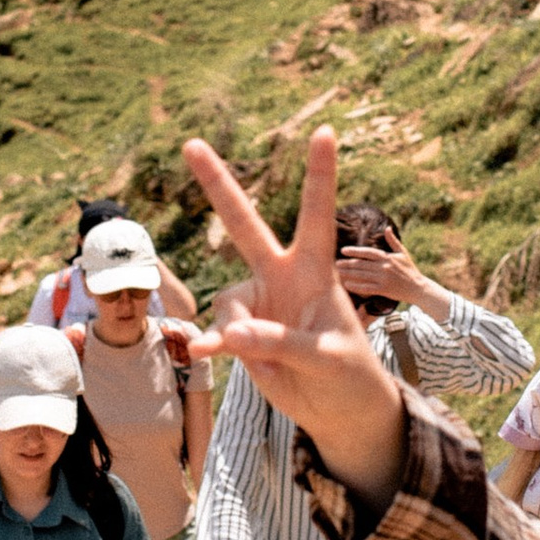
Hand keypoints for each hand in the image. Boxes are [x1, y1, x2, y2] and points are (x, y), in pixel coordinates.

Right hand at [184, 128, 408, 510]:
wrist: (338, 409)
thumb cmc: (348, 375)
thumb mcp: (326, 359)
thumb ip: (281, 343)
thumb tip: (231, 335)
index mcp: (316, 271)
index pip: (317, 214)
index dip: (319, 173)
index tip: (325, 131)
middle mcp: (281, 276)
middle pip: (244, 223)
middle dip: (217, 184)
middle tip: (191, 143)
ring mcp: (257, 301)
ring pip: (226, 303)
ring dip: (239, 334)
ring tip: (271, 362)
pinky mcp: (239, 330)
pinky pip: (217, 332)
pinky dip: (216, 346)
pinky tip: (207, 355)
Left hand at [337, 239, 427, 312]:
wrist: (418, 288)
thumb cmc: (410, 269)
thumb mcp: (403, 253)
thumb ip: (393, 241)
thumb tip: (387, 228)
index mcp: (387, 257)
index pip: (368, 252)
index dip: (355, 251)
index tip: (343, 250)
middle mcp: (384, 267)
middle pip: (362, 264)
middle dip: (347, 263)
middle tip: (335, 263)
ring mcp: (383, 279)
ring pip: (362, 275)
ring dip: (348, 273)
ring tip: (337, 272)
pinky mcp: (384, 290)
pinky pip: (367, 288)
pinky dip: (356, 286)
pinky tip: (347, 284)